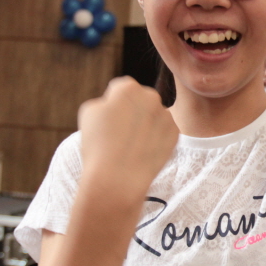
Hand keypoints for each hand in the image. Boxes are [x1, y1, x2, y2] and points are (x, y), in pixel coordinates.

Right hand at [77, 77, 178, 203]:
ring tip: (131, 145)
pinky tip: (143, 151)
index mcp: (128, 87)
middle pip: (140, 99)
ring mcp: (166, 115)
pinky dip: (155, 138)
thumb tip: (117, 102)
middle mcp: (151, 96)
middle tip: (121, 133)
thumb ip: (106, 100)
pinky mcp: (175, 133)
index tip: (108, 121)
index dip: (113, 104)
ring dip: (145, 124)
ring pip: (153, 115)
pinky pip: (163, 131)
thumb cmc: (98, 144)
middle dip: (133, 111)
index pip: (120, 88)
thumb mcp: (90, 112)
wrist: (118, 178)